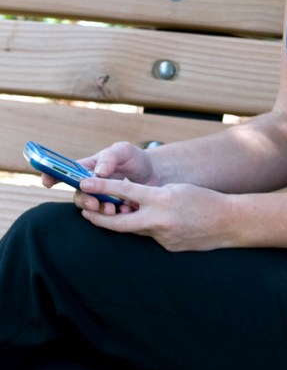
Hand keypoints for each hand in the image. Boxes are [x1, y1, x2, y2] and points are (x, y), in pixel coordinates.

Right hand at [38, 141, 155, 214]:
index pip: (66, 171)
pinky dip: (116, 216)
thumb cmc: (135, 159)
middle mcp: (91, 185)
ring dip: (101, 211)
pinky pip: (108, 218)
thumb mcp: (124, 151)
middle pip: (78, 195)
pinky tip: (127, 210)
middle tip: (95, 204)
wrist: (156, 175)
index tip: (47, 182)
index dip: (53, 176)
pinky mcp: (113, 210)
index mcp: (89, 168)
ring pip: (92, 209)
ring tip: (115, 209)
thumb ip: (110, 158)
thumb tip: (98, 173)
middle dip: (85, 201)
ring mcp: (102, 199)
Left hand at [78, 176, 232, 251]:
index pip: (125, 191)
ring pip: (136, 230)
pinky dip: (150, 229)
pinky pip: (151, 237)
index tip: (84, 183)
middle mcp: (159, 220)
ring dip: (127, 222)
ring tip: (119, 214)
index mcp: (162, 199)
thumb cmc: (204, 199)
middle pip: (120, 223)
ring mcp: (163, 237)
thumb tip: (133, 202)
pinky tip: (162, 224)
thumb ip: (153, 195)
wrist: (228, 222)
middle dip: (100, 218)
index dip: (102, 187)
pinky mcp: (168, 248)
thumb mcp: (176, 188)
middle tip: (85, 211)